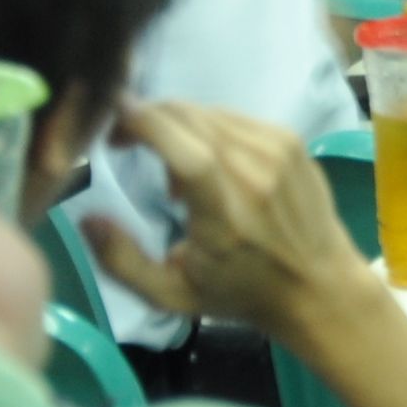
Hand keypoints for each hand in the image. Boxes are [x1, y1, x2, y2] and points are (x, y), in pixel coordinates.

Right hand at [87, 101, 380, 348]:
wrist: (319, 285)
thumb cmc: (241, 293)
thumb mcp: (171, 294)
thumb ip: (121, 260)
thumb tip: (86, 217)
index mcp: (225, 214)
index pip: (186, 151)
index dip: (145, 124)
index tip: (111, 123)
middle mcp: (256, 174)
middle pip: (190, 118)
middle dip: (146, 118)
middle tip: (123, 143)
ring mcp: (280, 151)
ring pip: (210, 112)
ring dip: (176, 127)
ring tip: (174, 176)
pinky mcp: (293, 141)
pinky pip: (235, 117)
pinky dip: (208, 129)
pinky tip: (208, 164)